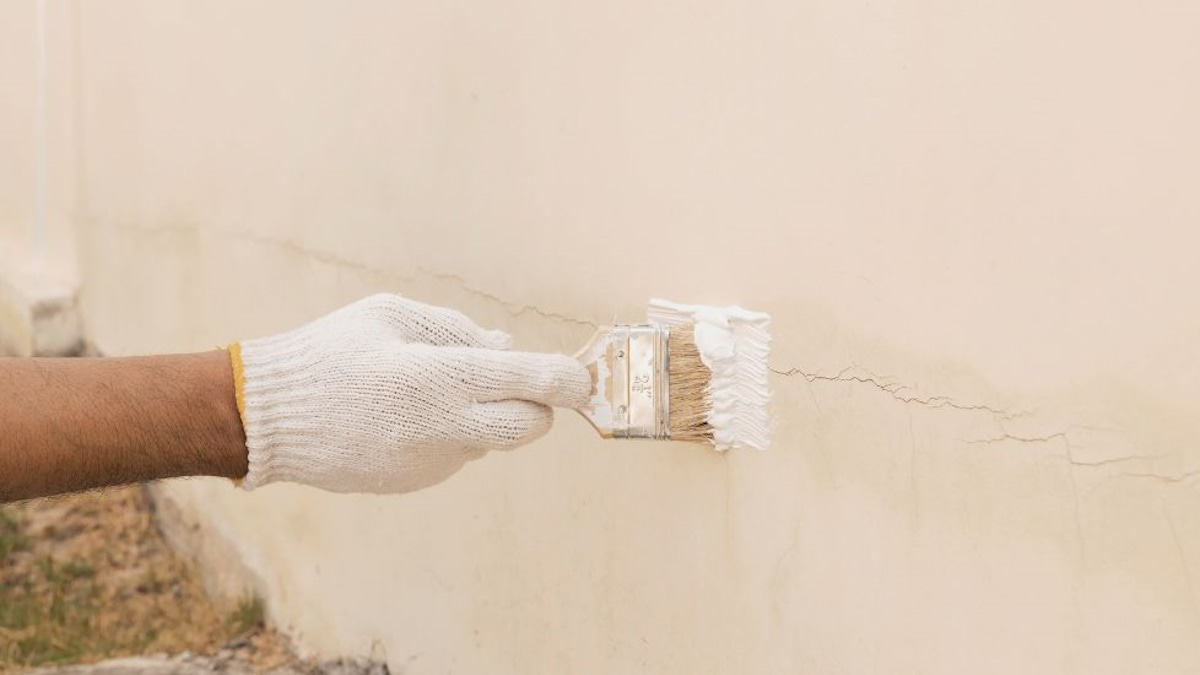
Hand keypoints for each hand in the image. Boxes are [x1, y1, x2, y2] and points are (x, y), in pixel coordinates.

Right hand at [231, 294, 590, 493]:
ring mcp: (431, 461)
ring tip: (430, 389)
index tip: (583, 377)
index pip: (530, 382)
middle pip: (530, 427)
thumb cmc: (332, 351)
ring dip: (485, 414)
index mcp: (439, 377)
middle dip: (538, 405)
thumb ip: (457, 330)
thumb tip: (506, 344)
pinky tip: (407, 416)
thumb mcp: (393, 315)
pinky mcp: (417, 482)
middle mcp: (443, 426)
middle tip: (517, 381)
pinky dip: (451, 432)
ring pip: (491, 439)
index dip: (568, 380)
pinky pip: (456, 453)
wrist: (269, 418)